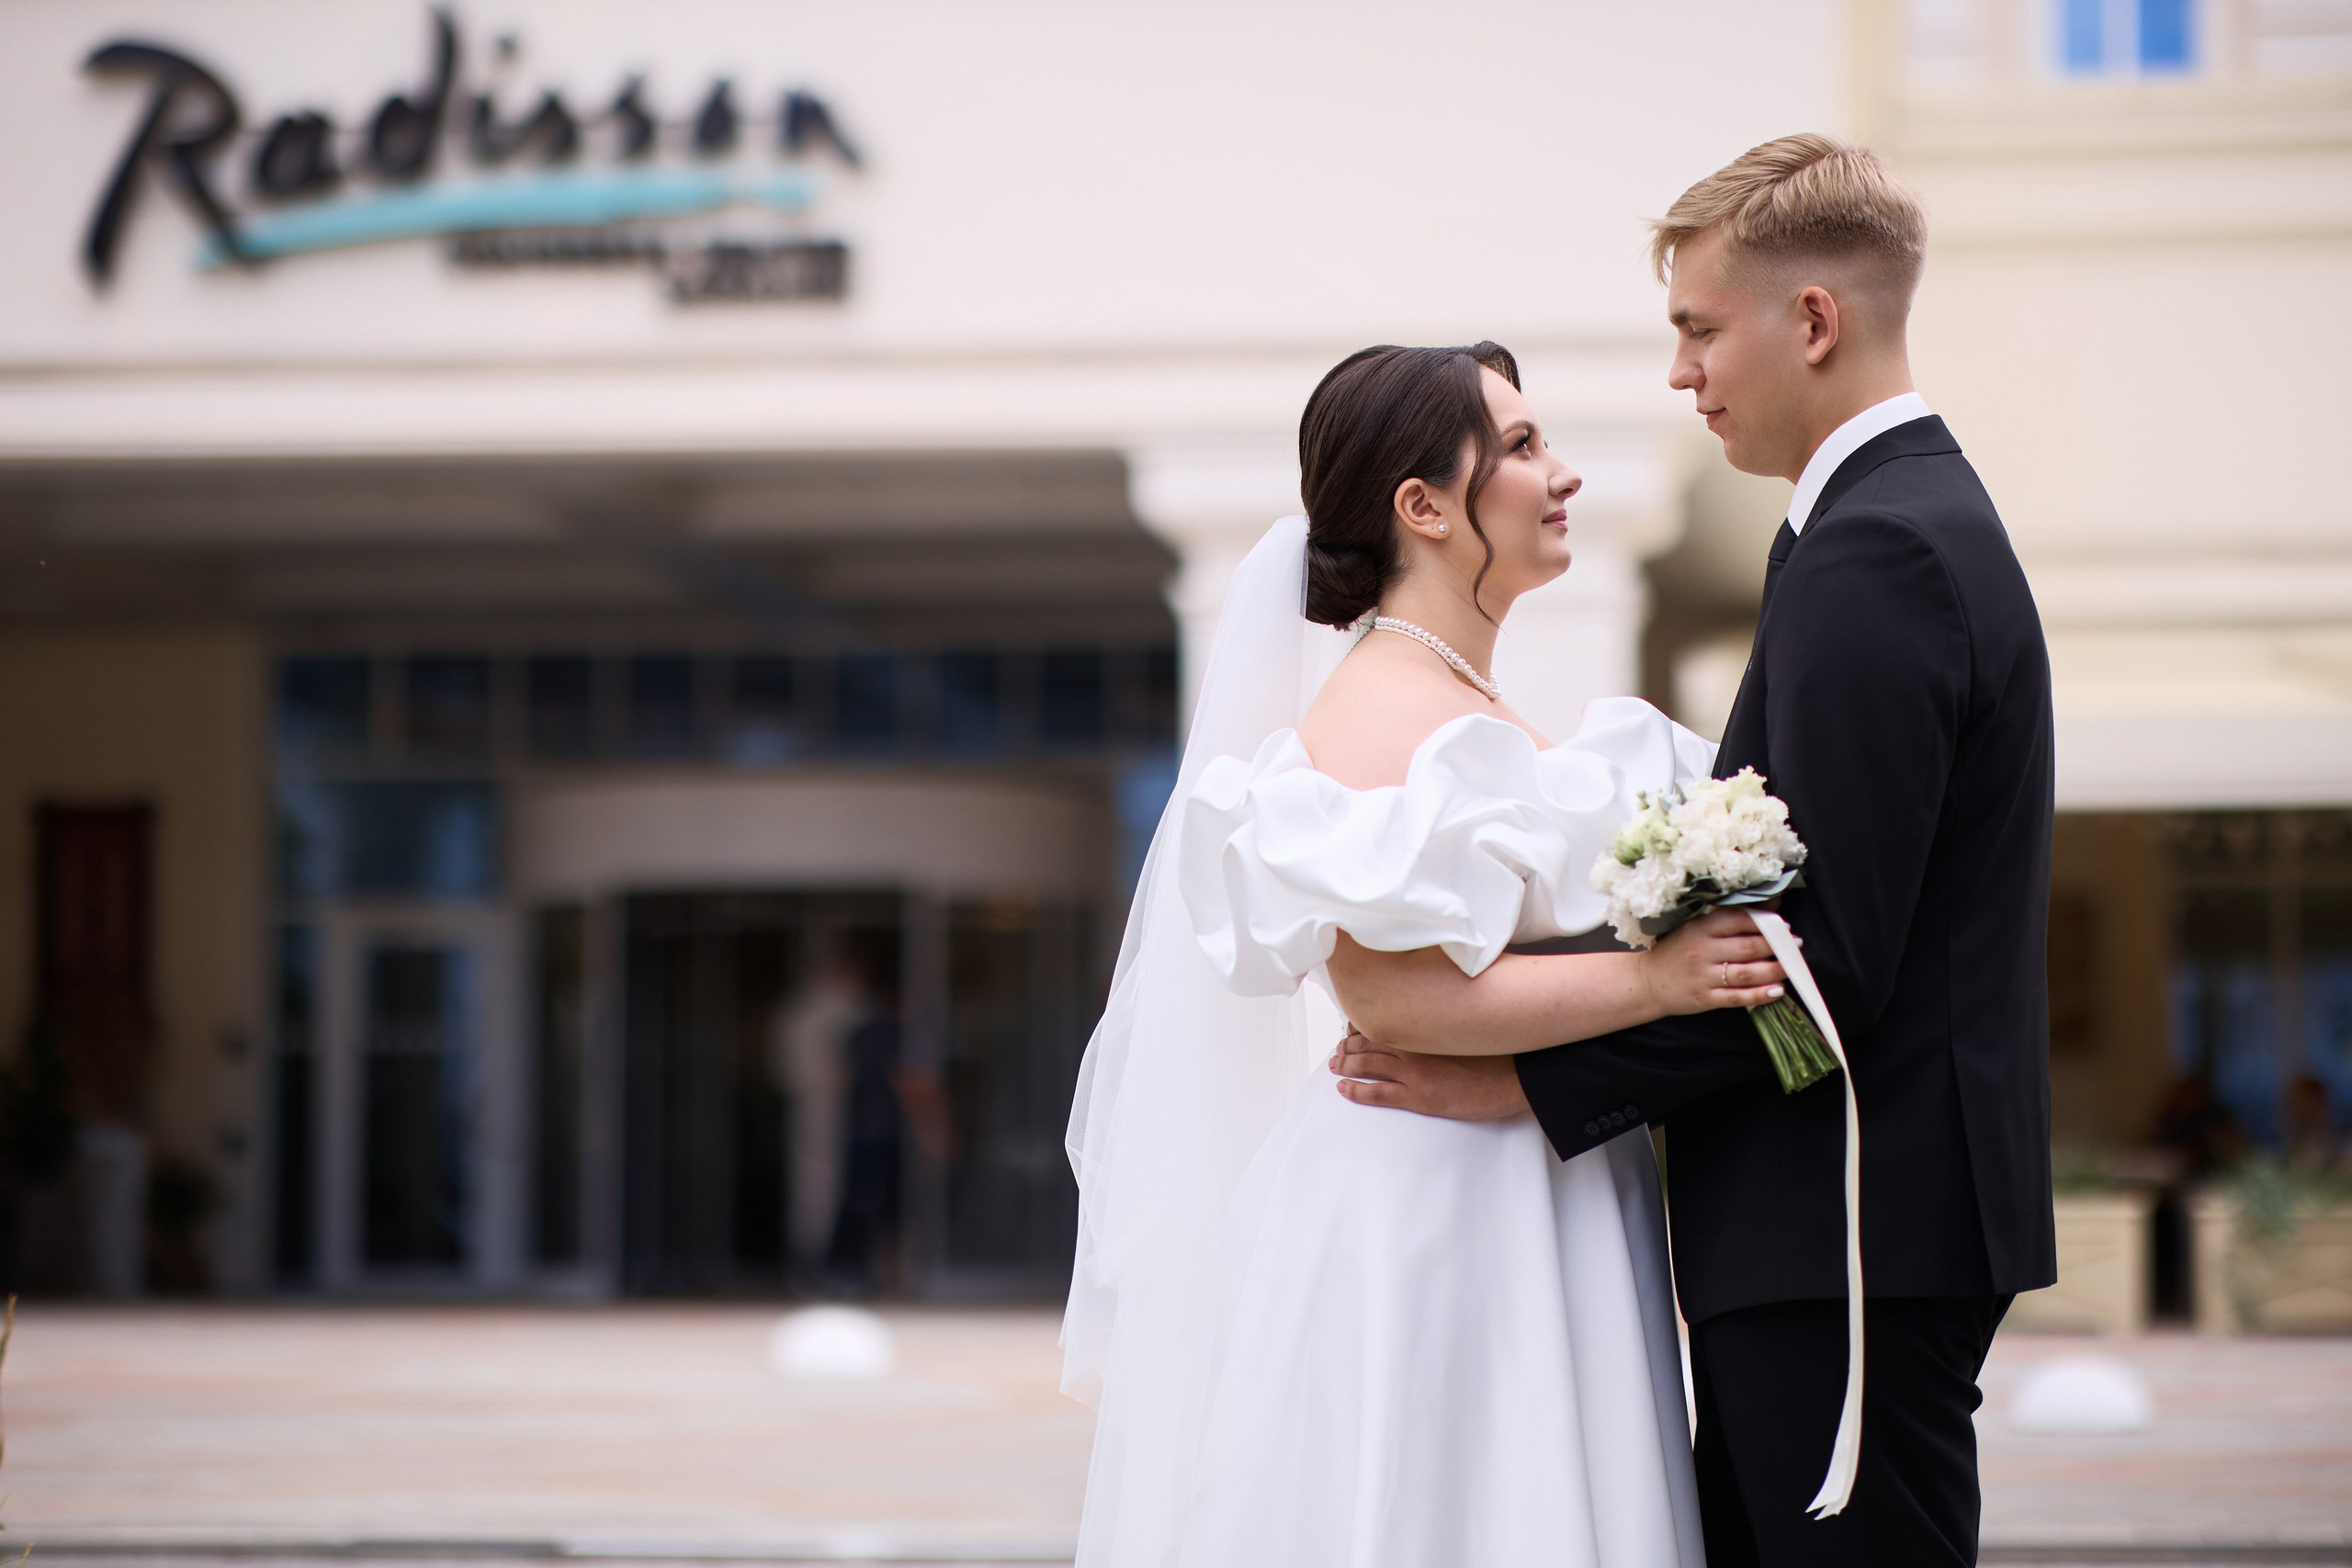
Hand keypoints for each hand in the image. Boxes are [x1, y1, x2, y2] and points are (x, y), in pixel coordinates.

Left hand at [1331, 1026, 1529, 1119]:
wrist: (1516, 1075)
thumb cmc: (1500, 1051)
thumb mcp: (1469, 1026)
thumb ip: (1446, 1020)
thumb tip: (1436, 1015)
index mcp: (1425, 1027)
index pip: (1383, 1021)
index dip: (1363, 1025)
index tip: (1353, 1027)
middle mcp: (1414, 1046)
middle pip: (1368, 1043)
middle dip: (1348, 1046)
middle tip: (1338, 1049)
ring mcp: (1414, 1072)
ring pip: (1367, 1065)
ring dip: (1346, 1065)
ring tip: (1336, 1065)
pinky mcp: (1419, 1097)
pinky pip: (1378, 1093)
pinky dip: (1356, 1091)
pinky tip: (1344, 1089)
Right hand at [1642, 908, 1785, 1015]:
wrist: (1647, 981)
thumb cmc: (1677, 950)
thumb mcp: (1696, 927)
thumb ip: (1730, 917)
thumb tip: (1771, 906)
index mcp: (1699, 928)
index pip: (1737, 920)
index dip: (1764, 921)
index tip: (1783, 925)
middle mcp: (1701, 951)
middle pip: (1747, 947)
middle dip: (1776, 946)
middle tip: (1794, 945)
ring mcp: (1702, 976)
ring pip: (1746, 973)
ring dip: (1773, 971)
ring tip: (1789, 968)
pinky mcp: (1704, 999)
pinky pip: (1737, 997)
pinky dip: (1759, 995)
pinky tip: (1776, 991)